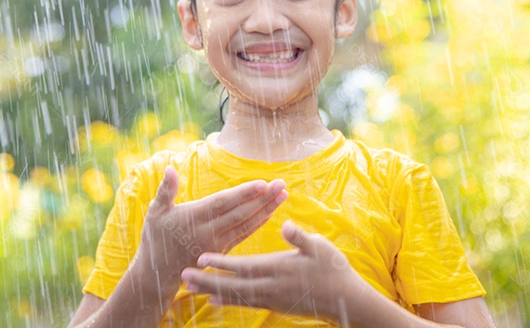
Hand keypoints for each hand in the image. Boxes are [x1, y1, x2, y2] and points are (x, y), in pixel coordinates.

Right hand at [139, 166, 287, 276]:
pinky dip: (258, 223)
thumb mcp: (156, 212)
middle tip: (281, 184)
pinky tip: (271, 212)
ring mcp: (217, 243)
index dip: (244, 194)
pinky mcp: (222, 250)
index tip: (262, 183)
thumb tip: (169, 169)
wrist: (157, 274)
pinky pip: (244, 235)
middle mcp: (208, 231)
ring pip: (246, 224)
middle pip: (240, 212)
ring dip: (266, 209)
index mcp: (194, 218)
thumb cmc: (155, 238)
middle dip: (262, 198)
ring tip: (283, 195)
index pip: (224, 203)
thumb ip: (165, 190)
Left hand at [180, 220, 365, 321]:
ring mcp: (272, 298)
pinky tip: (214, 301)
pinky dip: (229, 302)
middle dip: (207, 281)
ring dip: (212, 292)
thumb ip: (300, 238)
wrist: (346, 301)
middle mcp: (271, 286)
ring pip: (236, 296)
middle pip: (233, 285)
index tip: (202, 258)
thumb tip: (285, 224)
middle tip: (184, 277)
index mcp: (279, 268)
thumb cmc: (333, 269)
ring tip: (190, 288)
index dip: (222, 263)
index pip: (245, 265)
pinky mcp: (275, 305)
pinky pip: (246, 304)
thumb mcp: (319, 247)